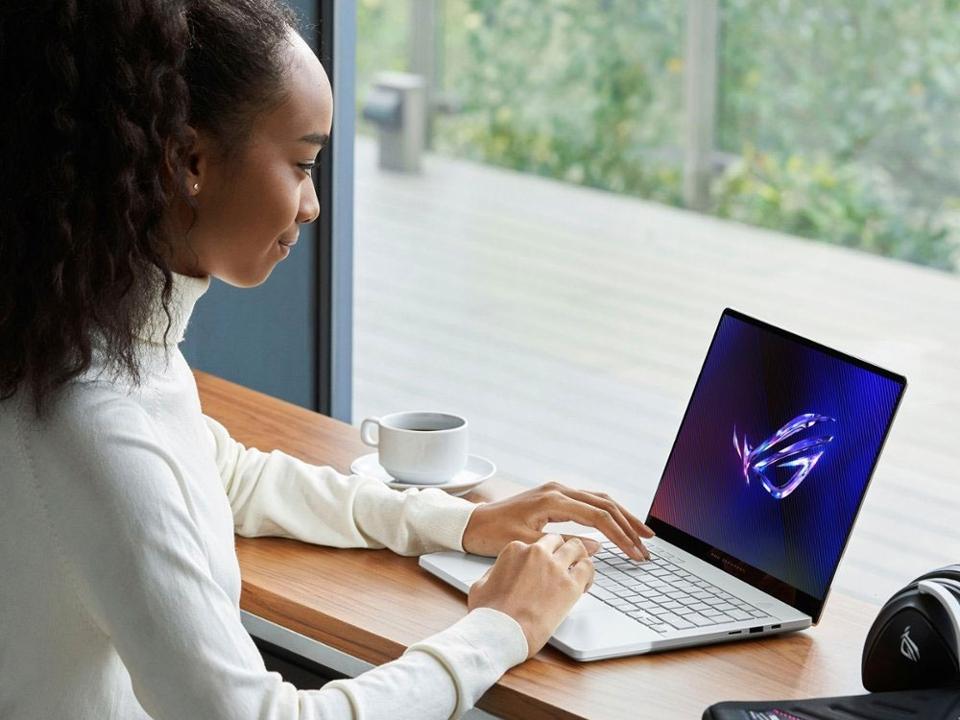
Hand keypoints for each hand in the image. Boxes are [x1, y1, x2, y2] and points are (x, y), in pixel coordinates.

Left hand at [461, 481, 653, 560]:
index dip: (620, 535)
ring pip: (599, 500)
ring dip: (621, 516)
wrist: (471, 523)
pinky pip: (588, 502)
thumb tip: (596, 547)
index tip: (634, 552)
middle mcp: (558, 490)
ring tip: (641, 533)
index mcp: (553, 499)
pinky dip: (606, 513)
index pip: (598, 516)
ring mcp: (556, 491)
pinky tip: (617, 525)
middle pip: (604, 503)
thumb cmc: (494, 534)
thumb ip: (564, 544)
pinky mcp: (554, 497)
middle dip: (628, 524)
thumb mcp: (529, 544)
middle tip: (647, 544)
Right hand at [468, 533, 594, 658]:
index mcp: (515, 549)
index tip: (544, 566)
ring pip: (577, 547)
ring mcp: (555, 567)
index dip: (542, 556)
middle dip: (561, 551)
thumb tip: (501, 572)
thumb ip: (496, 572)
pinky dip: (588, 574)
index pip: (536, 543)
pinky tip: (584, 585)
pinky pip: (588, 568)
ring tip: (578, 570)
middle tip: (564, 564)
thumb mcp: (481, 584)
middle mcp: (537, 552)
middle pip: (557, 540)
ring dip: (578, 557)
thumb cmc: (489, 614)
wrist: (501, 633)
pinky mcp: (570, 585)